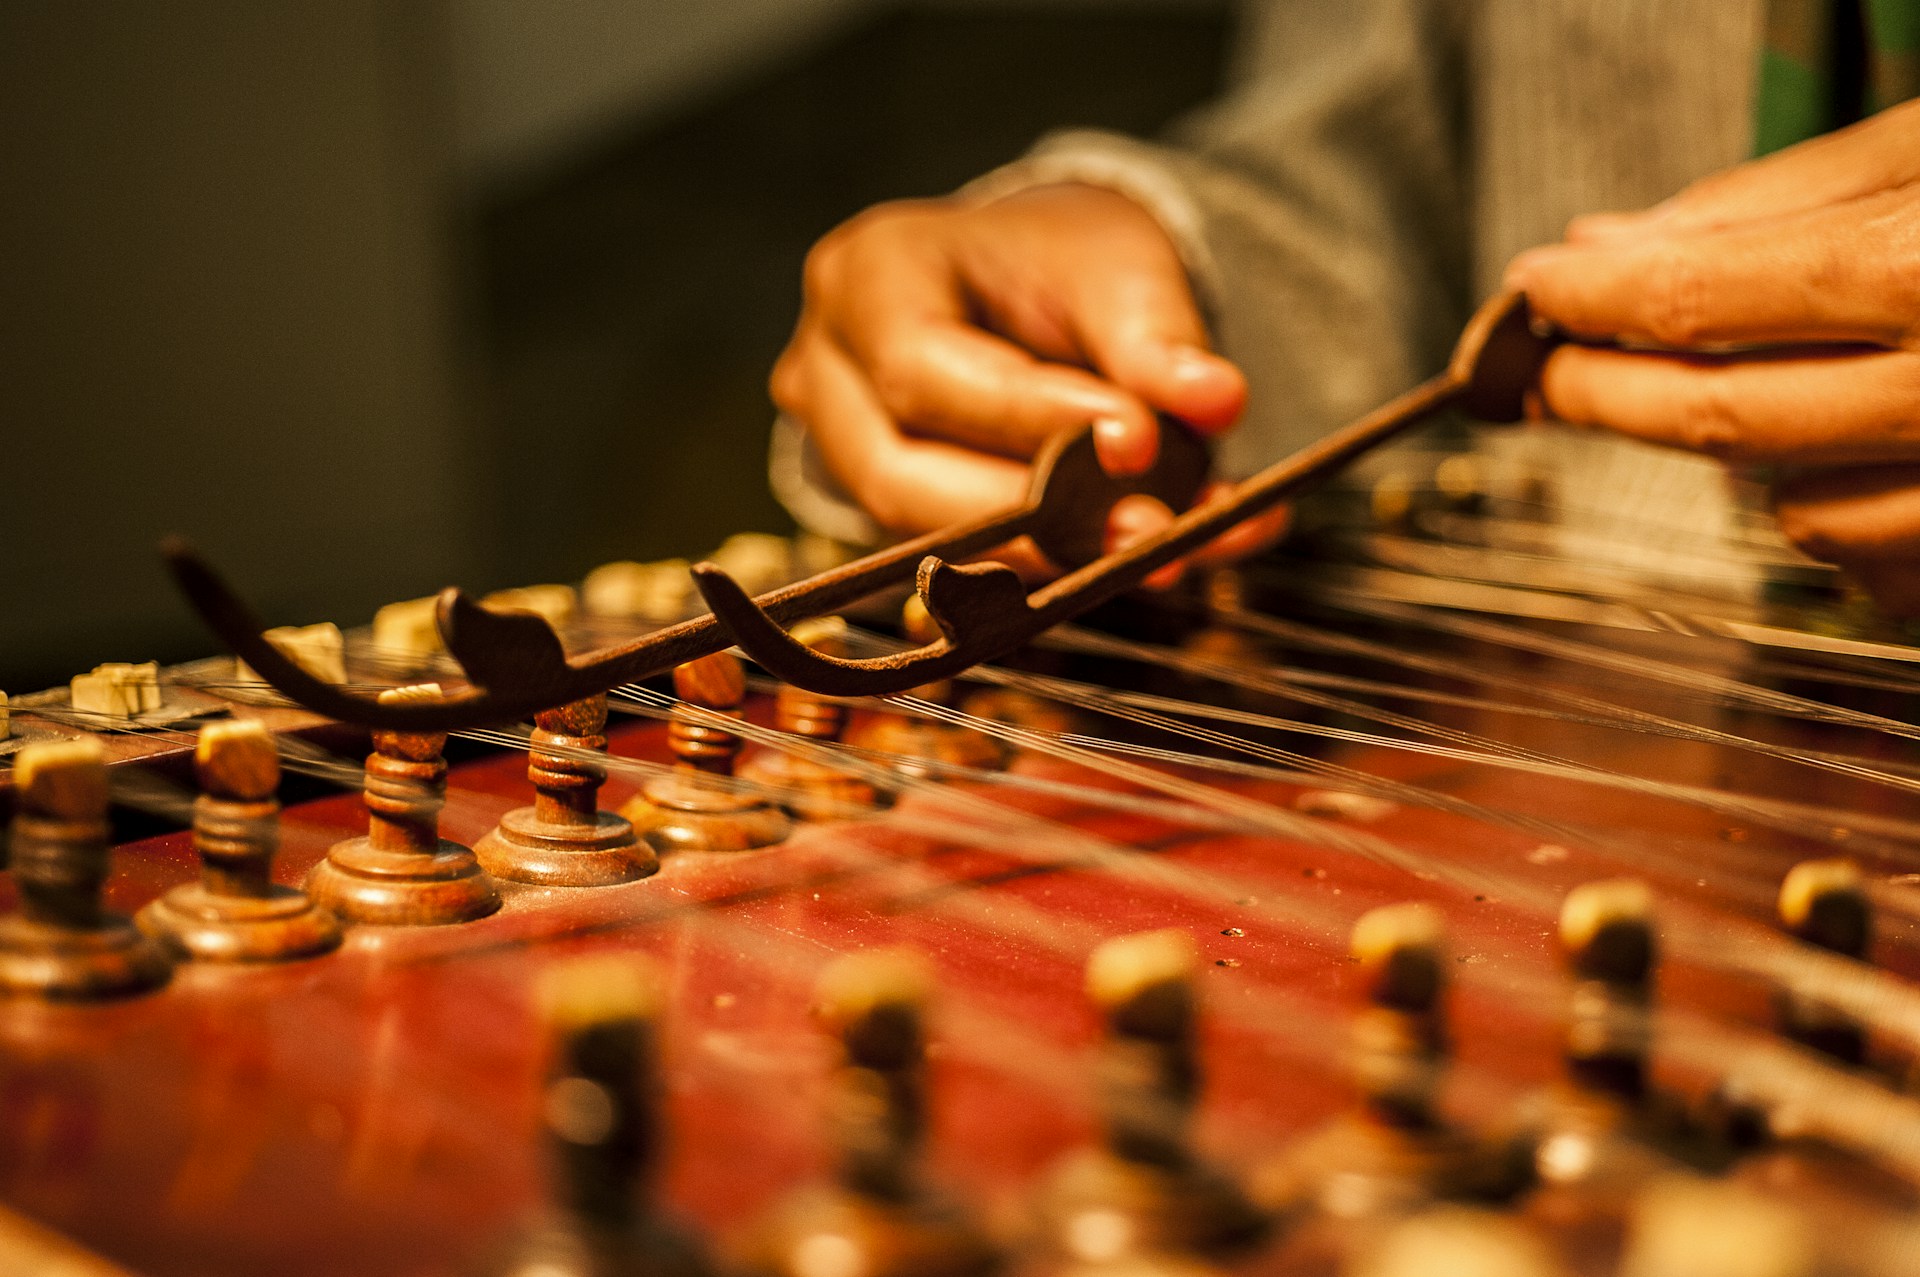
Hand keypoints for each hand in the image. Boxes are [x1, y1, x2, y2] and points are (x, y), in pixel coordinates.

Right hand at [772, 183, 1287, 583]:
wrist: (1033, 285)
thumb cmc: (1058, 261)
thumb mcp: (1118, 267)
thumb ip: (1158, 338)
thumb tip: (1216, 401)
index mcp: (866, 276)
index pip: (923, 371)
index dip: (1026, 419)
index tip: (1137, 441)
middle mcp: (827, 370)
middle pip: (901, 476)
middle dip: (1030, 515)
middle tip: (1147, 529)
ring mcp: (841, 450)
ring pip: (923, 536)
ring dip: (1047, 555)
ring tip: (1156, 547)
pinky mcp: (885, 510)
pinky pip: (957, 560)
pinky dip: (1055, 564)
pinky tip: (1139, 553)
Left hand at [1504, 99, 1919, 612]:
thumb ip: (1784, 197)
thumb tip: (1609, 242)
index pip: (1706, 299)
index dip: (1593, 299)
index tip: (1530, 291)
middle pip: (1726, 422)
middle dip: (1607, 395)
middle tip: (1542, 371)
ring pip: (1797, 511)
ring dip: (1738, 457)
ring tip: (1733, 389)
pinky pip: (1877, 568)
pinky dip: (1834, 515)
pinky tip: (1853, 454)